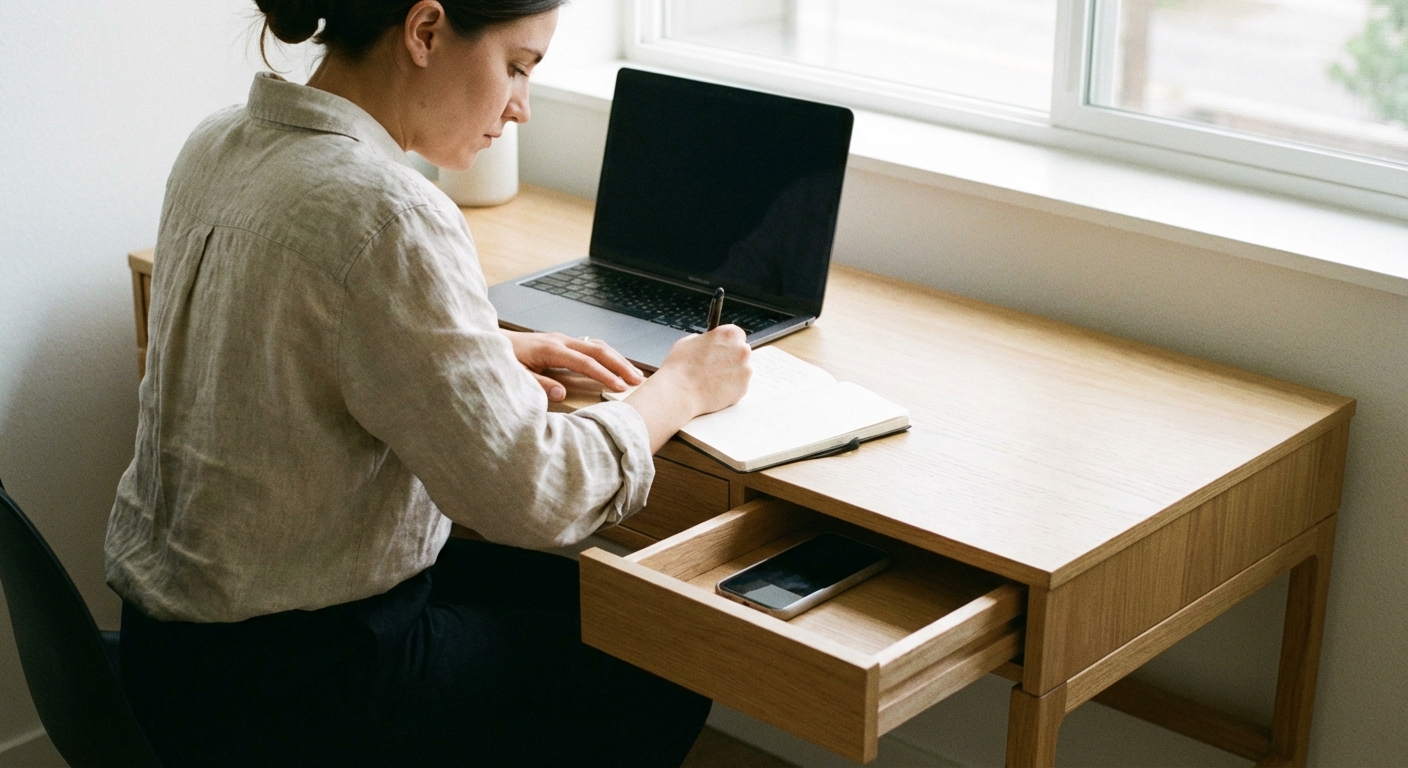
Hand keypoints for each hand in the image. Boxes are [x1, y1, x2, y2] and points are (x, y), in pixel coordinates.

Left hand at [502, 330, 644, 401]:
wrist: (488, 342)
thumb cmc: (501, 360)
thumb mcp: (516, 377)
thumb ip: (538, 385)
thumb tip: (562, 394)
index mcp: (550, 349)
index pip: (585, 363)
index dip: (604, 375)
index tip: (620, 387)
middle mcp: (560, 341)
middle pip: (598, 350)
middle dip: (620, 364)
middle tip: (638, 380)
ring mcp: (562, 339)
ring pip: (597, 345)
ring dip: (617, 359)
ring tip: (633, 374)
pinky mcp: (561, 342)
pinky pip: (590, 346)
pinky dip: (606, 356)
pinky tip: (614, 365)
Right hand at [623, 325, 751, 451]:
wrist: (680, 393)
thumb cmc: (680, 367)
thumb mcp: (688, 342)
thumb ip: (704, 340)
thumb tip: (707, 344)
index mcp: (729, 334)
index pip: (737, 335)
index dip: (728, 343)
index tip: (722, 350)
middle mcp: (742, 350)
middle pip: (741, 352)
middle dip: (731, 358)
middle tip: (714, 367)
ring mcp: (745, 370)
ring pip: (741, 370)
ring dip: (731, 374)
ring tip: (712, 380)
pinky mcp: (744, 388)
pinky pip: (739, 386)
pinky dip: (730, 388)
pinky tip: (715, 389)